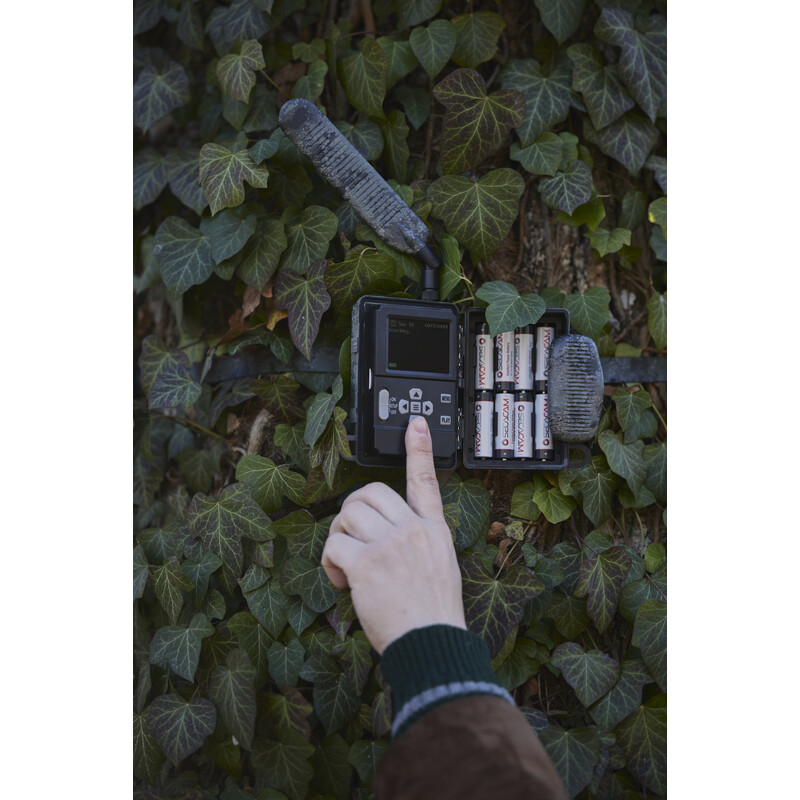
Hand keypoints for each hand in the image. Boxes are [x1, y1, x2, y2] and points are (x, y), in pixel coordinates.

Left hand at [321, 415, 466, 654]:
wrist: (431, 645)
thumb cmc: (432, 615)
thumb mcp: (440, 567)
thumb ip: (416, 543)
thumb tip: (381, 536)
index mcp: (432, 530)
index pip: (426, 480)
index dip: (419, 449)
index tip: (414, 423)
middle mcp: (412, 530)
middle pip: (369, 493)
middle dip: (350, 512)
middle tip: (350, 538)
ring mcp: (390, 544)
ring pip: (348, 515)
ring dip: (338, 537)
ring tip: (344, 564)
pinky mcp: (366, 563)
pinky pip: (333, 545)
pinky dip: (329, 563)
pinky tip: (340, 581)